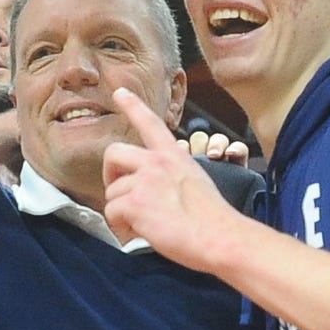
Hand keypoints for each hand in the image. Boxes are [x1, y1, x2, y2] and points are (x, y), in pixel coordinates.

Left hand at [100, 88, 247, 268]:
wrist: (220, 237)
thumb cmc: (213, 220)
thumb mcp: (197, 182)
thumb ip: (171, 177)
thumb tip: (154, 191)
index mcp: (174, 155)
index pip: (150, 123)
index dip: (132, 105)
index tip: (120, 92)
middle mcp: (157, 163)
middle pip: (113, 153)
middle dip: (109, 174)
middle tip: (120, 194)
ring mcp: (145, 181)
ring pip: (112, 192)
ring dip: (121, 211)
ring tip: (142, 225)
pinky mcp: (135, 203)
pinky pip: (111, 212)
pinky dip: (121, 227)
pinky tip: (140, 233)